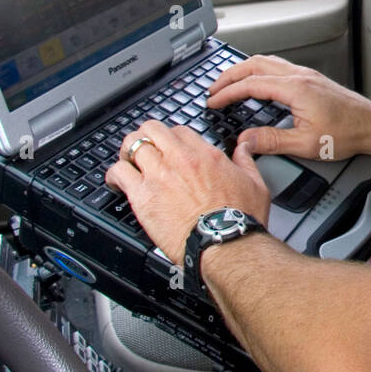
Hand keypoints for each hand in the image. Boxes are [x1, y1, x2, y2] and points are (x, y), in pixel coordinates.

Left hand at [104, 120, 270, 266]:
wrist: (224, 243)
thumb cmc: (240, 219)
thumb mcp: (255, 183)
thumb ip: (246, 160)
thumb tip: (244, 146)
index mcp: (205, 155)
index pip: (179, 130)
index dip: (171, 137)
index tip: (169, 147)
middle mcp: (179, 159)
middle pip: (151, 129)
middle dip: (146, 136)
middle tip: (144, 148)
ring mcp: (158, 175)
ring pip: (132, 145)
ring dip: (128, 151)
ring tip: (127, 161)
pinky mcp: (142, 196)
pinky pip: (118, 172)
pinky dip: (114, 174)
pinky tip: (116, 181)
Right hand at [206, 54, 370, 160]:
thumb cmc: (347, 133)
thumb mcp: (305, 144)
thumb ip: (271, 141)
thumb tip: (245, 141)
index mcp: (295, 88)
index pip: (251, 84)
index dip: (228, 93)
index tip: (213, 101)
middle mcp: (300, 76)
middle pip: (255, 64)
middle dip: (230, 75)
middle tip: (213, 88)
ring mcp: (307, 75)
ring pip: (267, 62)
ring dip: (244, 70)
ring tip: (229, 83)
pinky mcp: (312, 79)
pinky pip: (278, 67)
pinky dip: (259, 71)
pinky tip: (257, 82)